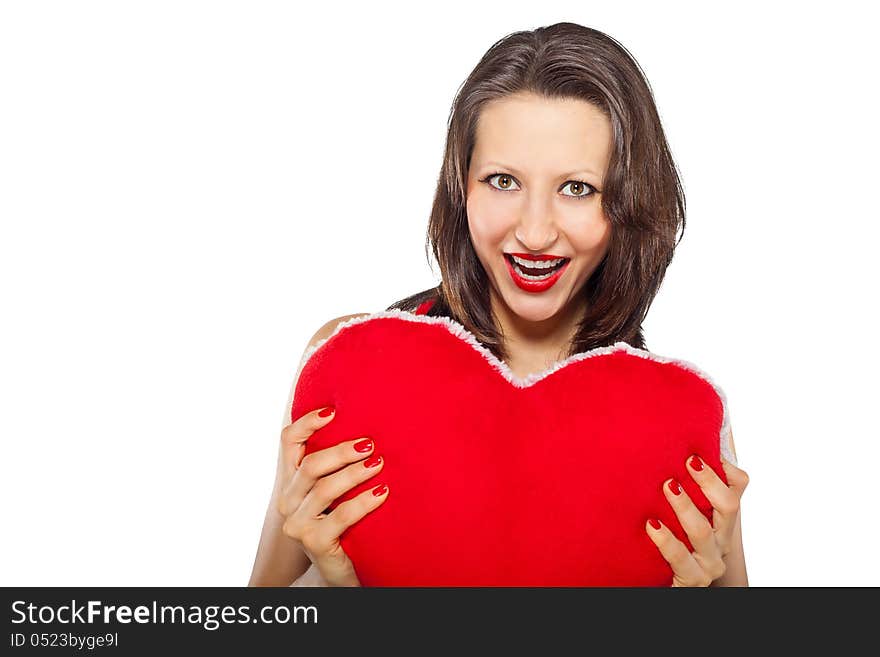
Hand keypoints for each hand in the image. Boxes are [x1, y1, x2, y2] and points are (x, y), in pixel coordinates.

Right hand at [276, 406, 388, 585]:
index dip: (307, 423)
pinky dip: (364, 501)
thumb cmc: (341, 522)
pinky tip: (383, 492)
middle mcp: (288, 500)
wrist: (339, 568)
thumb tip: (366, 427)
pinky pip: (341, 516)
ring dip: (355, 473)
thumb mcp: (334, 490)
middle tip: (370, 444)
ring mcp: (298, 524)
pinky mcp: (315, 543)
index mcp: (290, 480)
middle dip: (342, 451)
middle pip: (310, 465)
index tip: (333, 412)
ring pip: (325, 489)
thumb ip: (336, 464)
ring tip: (380, 464)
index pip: (288, 441)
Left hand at [645, 455, 749, 586]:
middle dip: (709, 482)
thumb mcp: (679, 509)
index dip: (725, 467)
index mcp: (722, 517)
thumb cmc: (672, 539)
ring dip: (685, 507)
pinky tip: (652, 525)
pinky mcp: (691, 579)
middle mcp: (720, 539)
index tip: (704, 448)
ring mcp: (708, 561)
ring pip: (702, 532)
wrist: (662, 582)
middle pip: (728, 506)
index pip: (737, 486)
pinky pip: (680, 560)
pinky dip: (666, 541)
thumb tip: (693, 437)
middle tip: (689, 462)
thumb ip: (684, 478)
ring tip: (668, 487)